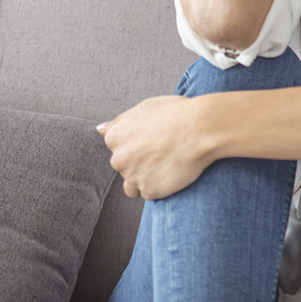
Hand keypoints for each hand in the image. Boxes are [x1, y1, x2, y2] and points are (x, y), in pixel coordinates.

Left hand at [97, 95, 213, 200]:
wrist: (200, 129)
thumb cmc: (176, 113)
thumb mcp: (145, 108)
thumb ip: (120, 122)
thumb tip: (100, 129)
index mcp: (115, 137)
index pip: (118, 148)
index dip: (138, 144)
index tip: (154, 140)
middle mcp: (119, 158)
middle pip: (124, 166)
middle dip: (140, 163)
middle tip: (164, 152)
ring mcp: (133, 176)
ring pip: (132, 185)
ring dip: (145, 179)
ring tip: (167, 165)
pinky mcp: (149, 191)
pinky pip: (149, 193)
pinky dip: (159, 187)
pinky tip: (172, 173)